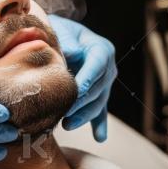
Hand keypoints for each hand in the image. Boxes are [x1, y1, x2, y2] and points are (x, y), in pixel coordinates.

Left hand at [49, 15, 116, 142]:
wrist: (59, 35)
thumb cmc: (58, 31)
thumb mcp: (61, 31)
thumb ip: (66, 42)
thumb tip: (72, 55)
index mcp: (102, 49)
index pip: (97, 66)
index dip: (87, 80)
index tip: (75, 92)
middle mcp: (108, 67)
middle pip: (98, 88)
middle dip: (82, 103)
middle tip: (65, 114)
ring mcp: (105, 83)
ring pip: (98, 102)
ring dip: (84, 116)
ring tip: (67, 125)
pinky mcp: (98, 95)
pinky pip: (100, 111)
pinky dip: (99, 124)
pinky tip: (99, 137)